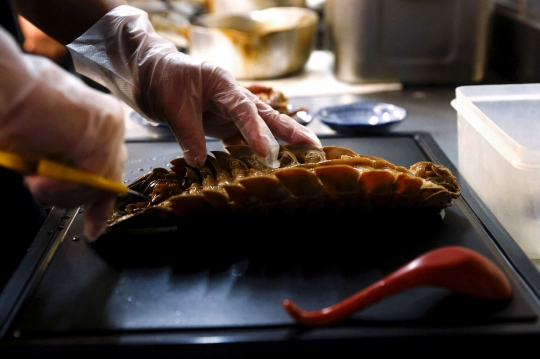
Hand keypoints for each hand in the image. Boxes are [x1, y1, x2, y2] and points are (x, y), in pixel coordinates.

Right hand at [0, 27, 126, 240]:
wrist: (3, 87)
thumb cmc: (15, 109)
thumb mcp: (46, 148)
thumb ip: (65, 166)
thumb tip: (65, 185)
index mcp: (101, 120)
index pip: (113, 167)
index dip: (101, 202)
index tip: (94, 228)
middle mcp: (112, 123)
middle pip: (109, 179)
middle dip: (79, 197)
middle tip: (47, 192)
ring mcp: (110, 130)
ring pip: (97, 185)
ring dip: (61, 193)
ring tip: (34, 181)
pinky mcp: (100, 139)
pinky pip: (87, 182)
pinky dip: (59, 188)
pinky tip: (39, 180)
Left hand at [67, 5, 321, 167]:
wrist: (149, 74)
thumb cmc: (162, 78)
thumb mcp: (171, 105)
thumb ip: (187, 133)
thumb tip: (199, 161)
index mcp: (222, 85)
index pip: (244, 109)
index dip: (256, 131)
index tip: (264, 153)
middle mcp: (232, 96)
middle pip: (266, 114)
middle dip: (290, 129)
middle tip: (314, 145)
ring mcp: (230, 111)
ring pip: (261, 125)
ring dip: (281, 140)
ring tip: (304, 154)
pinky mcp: (223, 123)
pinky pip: (244, 137)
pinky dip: (258, 149)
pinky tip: (271, 162)